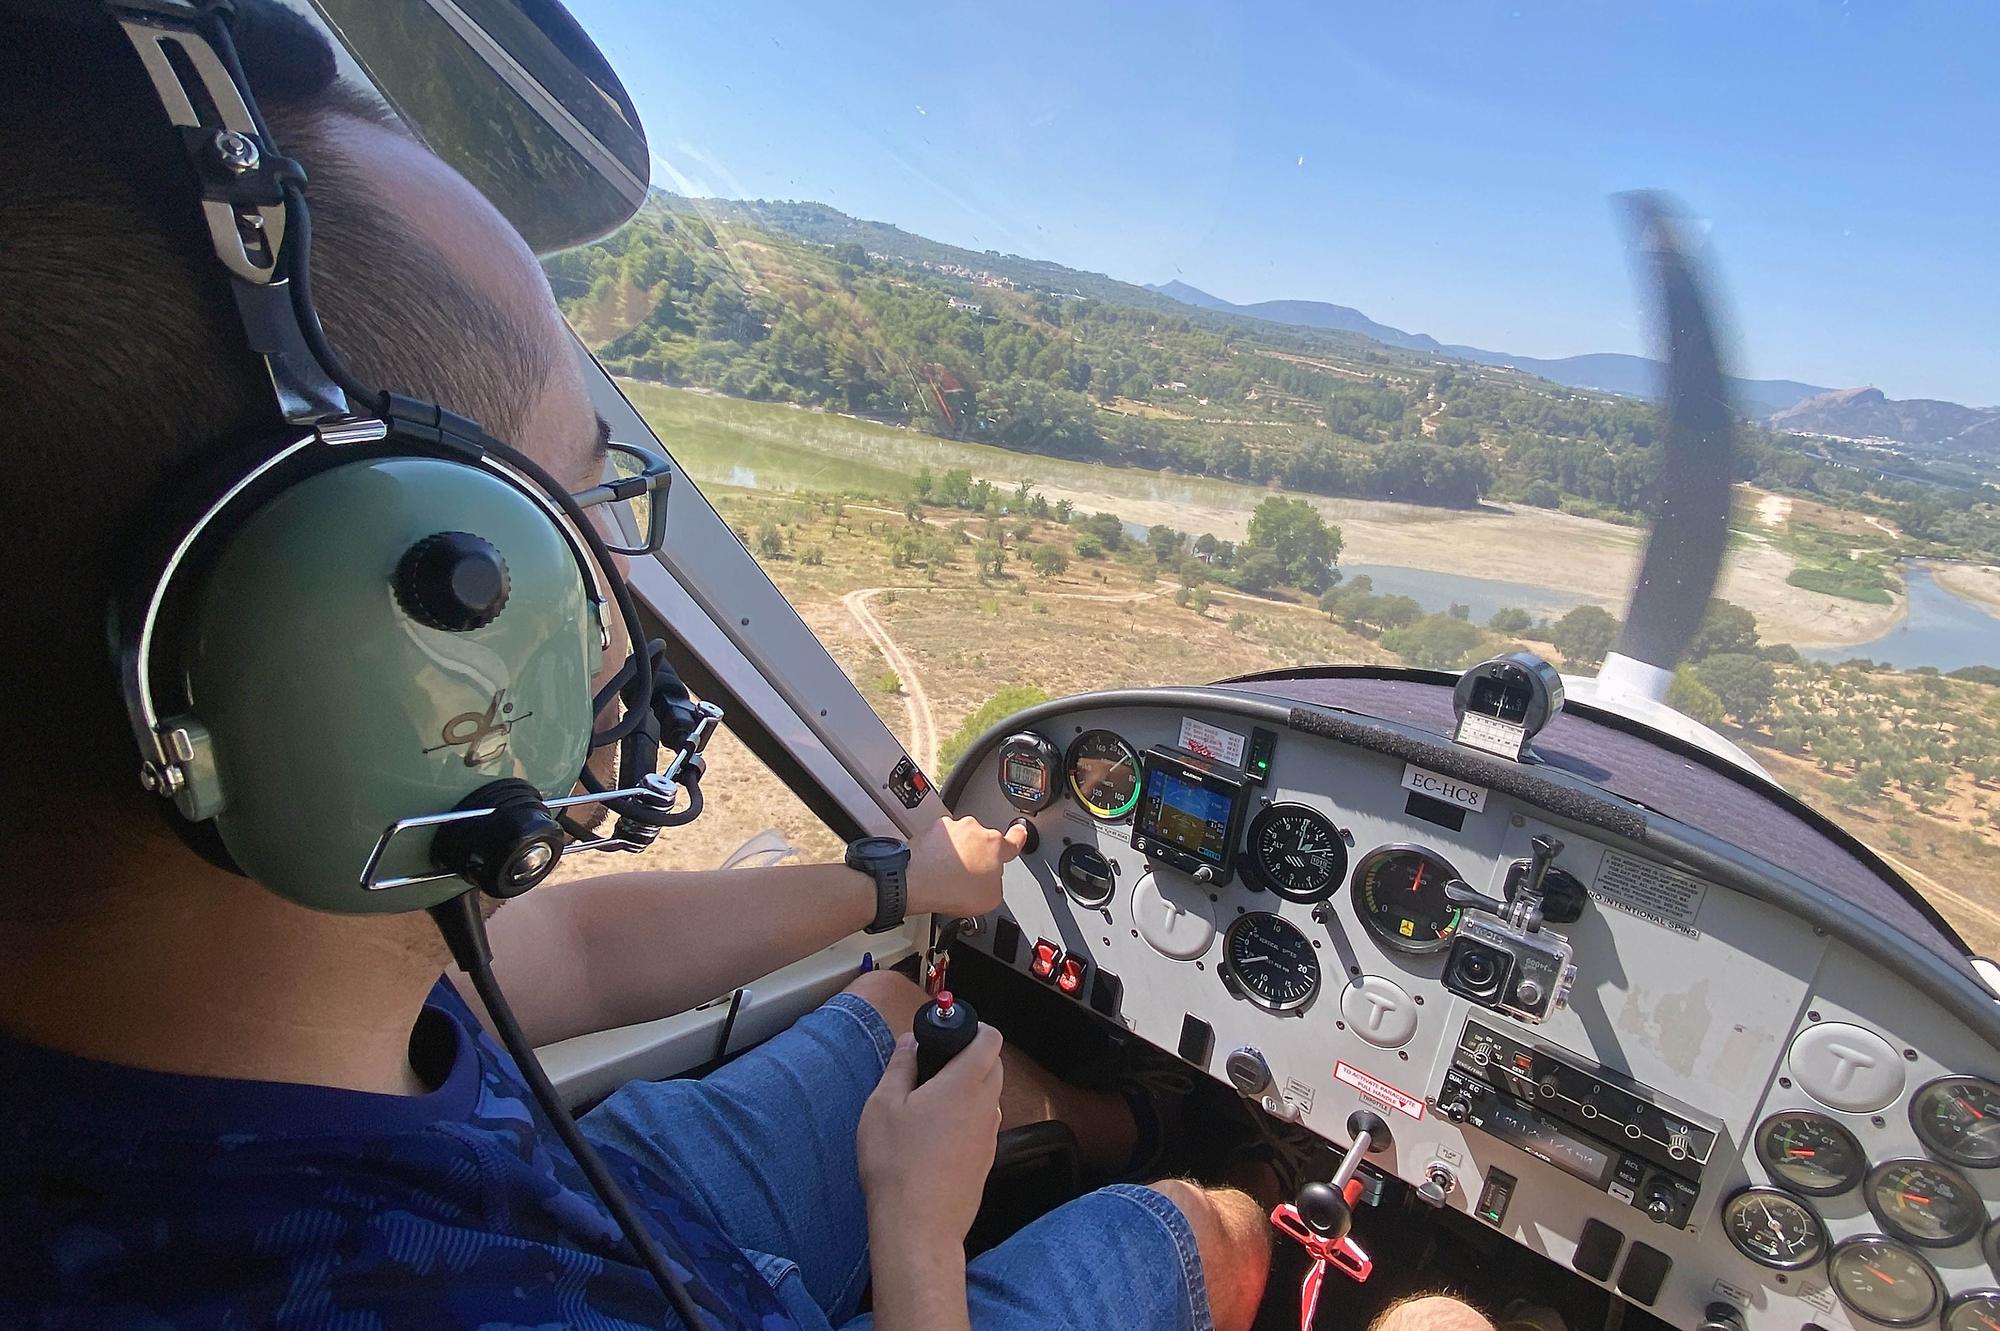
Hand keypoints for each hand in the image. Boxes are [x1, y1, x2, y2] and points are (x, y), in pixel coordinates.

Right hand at [857, 1024, 1003, 1250]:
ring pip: (988, 1098)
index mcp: (964, 1084)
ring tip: (930, 1102)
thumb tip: (910, 1043)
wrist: (918, 1227)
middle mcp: (985, 1107)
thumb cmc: (897, 1165)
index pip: (990, 1039)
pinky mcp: (985, 1161)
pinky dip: (966, 1119)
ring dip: (969, 1090)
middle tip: (935, 1064)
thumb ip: (900, 1066)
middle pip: (993, 1066)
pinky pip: (982, 1126)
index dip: (975, 1027)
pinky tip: (935, 1135)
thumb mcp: (883, 1105)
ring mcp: (989, 1136)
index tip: (952, 1031)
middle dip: (971, 1057)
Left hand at [907, 814, 1027, 917]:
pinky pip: (941, 840)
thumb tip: (991, 881)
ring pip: (961, 840)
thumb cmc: (951, 890)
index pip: (1014, 839)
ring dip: (958, 853)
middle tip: (969, 878)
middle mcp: (974, 830)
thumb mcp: (991, 899)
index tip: (1020, 832)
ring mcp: (951, 828)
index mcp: (995, 845)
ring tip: (948, 877)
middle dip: (978, 857)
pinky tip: (935, 870)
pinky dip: (939, 851)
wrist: (915, 883)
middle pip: (983, 843)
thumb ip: (998, 884)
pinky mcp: (931, 830)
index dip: (1019, 837)